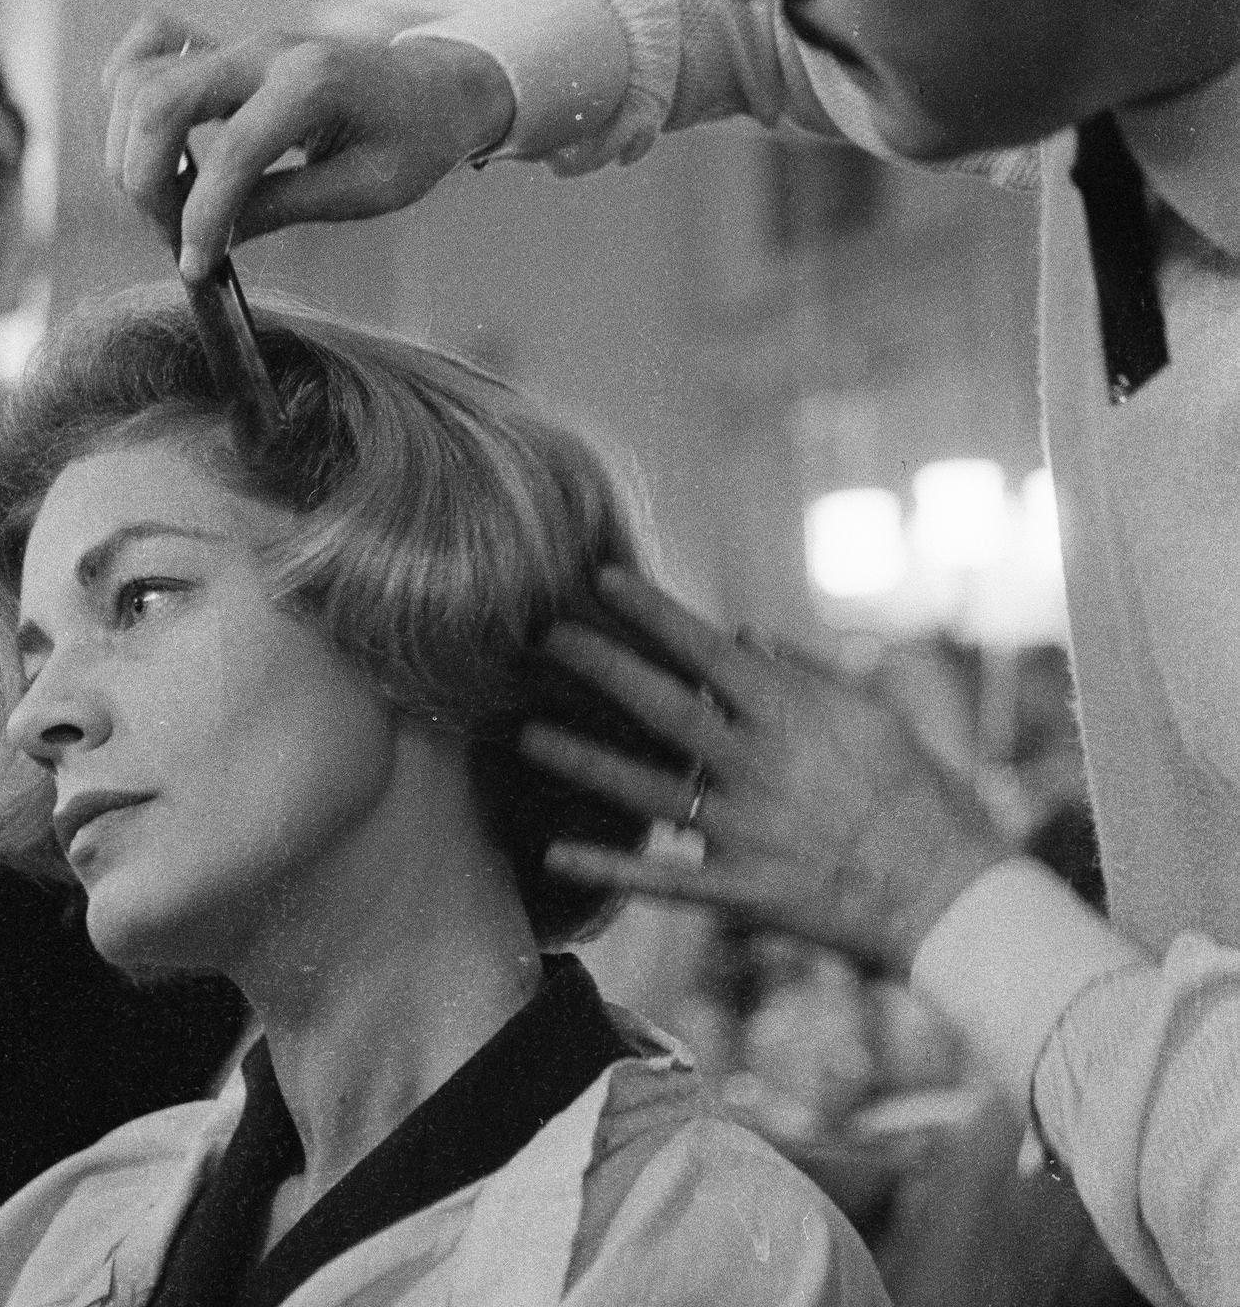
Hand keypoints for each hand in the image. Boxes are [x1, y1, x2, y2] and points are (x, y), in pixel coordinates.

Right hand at [102, 12, 515, 277]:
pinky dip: (127, 93)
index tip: (196, 267)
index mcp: (314, 83)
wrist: (435, 88)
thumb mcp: (367, 190)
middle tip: (173, 237)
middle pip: (158, 102)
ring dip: (129, 150)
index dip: (202, 220)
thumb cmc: (413, 140)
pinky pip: (148, 49)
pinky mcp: (225, 50)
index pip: (231, 153)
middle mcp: (265, 52)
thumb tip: (208, 242)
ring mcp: (239, 44)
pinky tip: (150, 141)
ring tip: (167, 204)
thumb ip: (284, 206)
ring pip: (137, 78)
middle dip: (145, 182)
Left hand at [520, 567, 1008, 972]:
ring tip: (525, 735)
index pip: (706, 649)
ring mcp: (743, 831)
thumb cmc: (923, 794)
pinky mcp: (740, 891)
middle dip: (599, 668)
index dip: (651, 613)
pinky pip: (661, 879)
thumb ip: (805, 672)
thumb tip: (746, 635)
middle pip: (662, 707)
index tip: (603, 580)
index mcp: (792, 715)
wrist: (950, 894)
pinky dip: (608, 866)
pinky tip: (555, 853)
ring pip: (645, 789)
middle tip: (544, 638)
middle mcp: (757, 766)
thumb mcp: (872, 714)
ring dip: (582, 759)